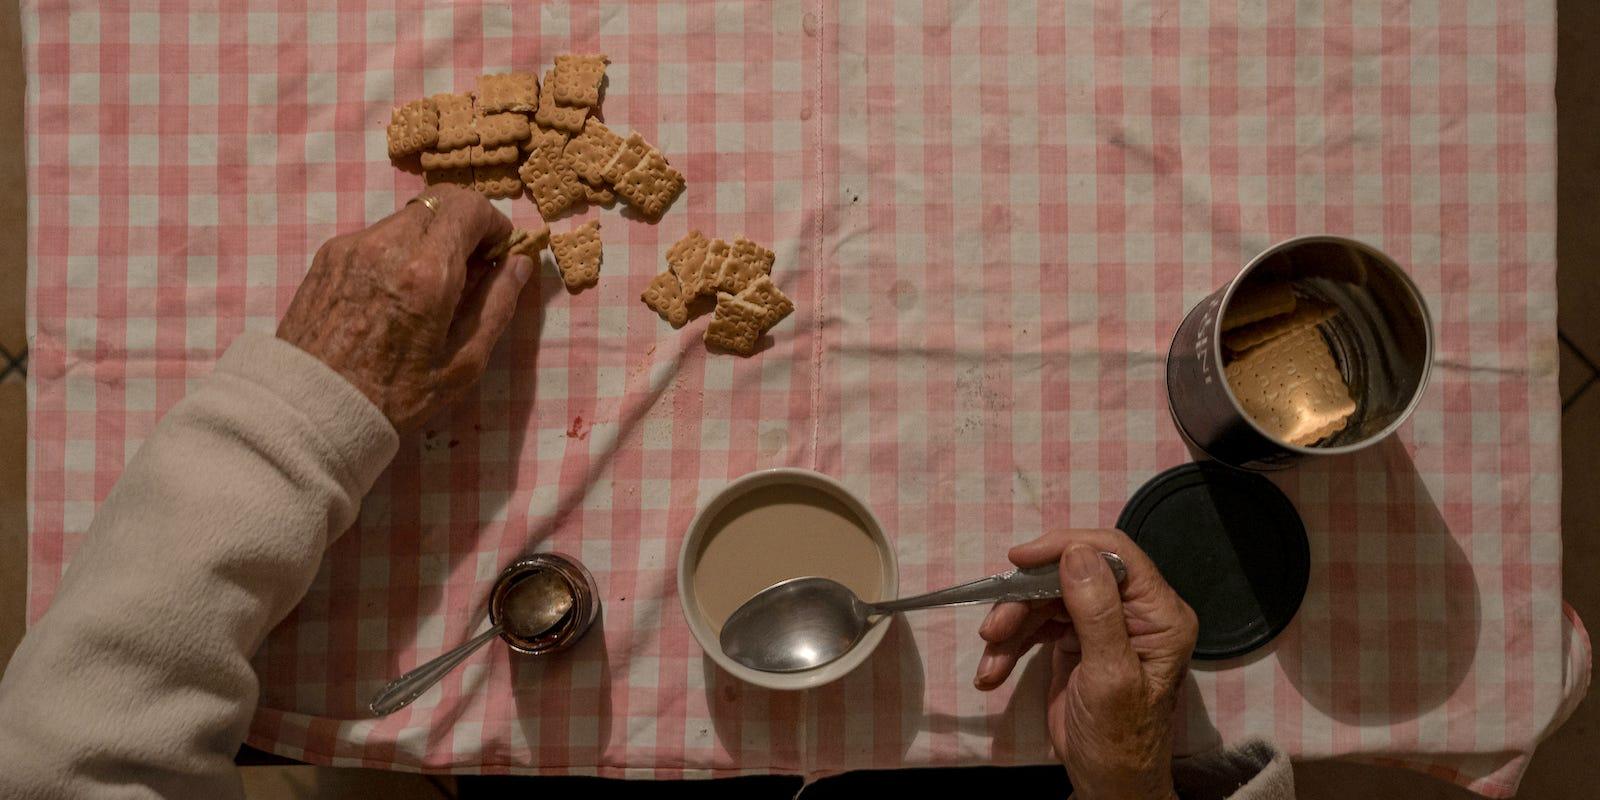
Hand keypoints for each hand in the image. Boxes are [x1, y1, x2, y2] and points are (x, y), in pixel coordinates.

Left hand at [277, 186, 531, 432]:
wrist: (311, 406)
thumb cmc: (395, 395)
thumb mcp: (463, 363)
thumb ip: (497, 305)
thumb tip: (520, 262)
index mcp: (428, 272)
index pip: (470, 207)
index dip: (494, 223)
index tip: (498, 253)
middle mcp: (389, 244)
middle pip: (440, 201)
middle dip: (464, 225)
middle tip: (470, 268)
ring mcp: (353, 245)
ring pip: (409, 216)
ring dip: (432, 237)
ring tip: (430, 286)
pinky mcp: (330, 254)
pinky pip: (378, 235)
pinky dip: (399, 250)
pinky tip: (394, 294)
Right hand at [974, 529, 1197, 799]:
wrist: (1108, 785)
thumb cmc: (1120, 739)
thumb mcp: (1110, 676)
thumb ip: (1097, 612)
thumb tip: (1076, 553)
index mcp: (1158, 613)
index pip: (1115, 554)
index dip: (1066, 546)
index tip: (1021, 558)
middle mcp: (1133, 611)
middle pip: (1070, 576)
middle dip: (1026, 599)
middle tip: (994, 628)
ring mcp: (1101, 625)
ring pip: (1046, 600)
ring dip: (1011, 626)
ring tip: (990, 658)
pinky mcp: (1074, 642)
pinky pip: (1036, 626)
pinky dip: (1010, 647)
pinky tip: (991, 672)